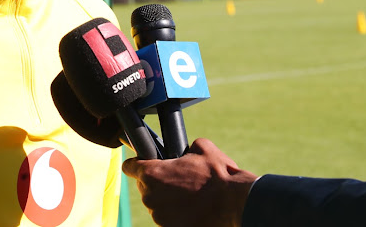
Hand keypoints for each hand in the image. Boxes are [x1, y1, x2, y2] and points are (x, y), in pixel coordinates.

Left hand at [122, 138, 256, 226]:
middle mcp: (150, 196)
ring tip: (189, 196)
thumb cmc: (218, 175)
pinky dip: (176, 215)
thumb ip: (185, 147)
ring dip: (167, 200)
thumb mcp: (201, 148)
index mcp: (152, 173)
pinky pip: (167, 219)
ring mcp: (159, 217)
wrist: (236, 204)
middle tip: (178, 181)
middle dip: (158, 183)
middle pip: (145, 187)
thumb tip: (185, 149)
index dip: (136, 164)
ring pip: (157, 204)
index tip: (142, 165)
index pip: (130, 167)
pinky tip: (190, 209)